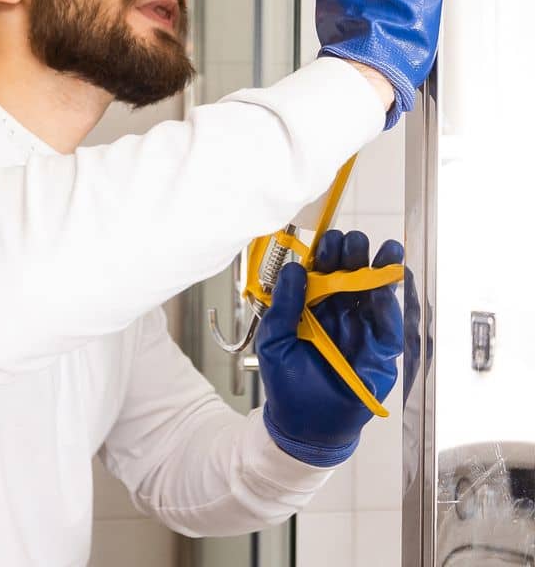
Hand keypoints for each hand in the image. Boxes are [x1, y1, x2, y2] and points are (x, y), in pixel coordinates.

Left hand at [258, 230, 403, 466]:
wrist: (304, 425)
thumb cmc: (287, 384)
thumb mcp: (275, 340)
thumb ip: (283, 306)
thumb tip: (292, 269)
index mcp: (313, 310)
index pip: (323, 276)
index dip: (327, 256)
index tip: (329, 238)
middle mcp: (339, 316)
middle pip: (351, 279)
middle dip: (354, 257)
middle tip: (354, 240)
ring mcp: (362, 332)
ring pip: (375, 296)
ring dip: (380, 272)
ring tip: (386, 250)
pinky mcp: (380, 353)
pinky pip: (388, 326)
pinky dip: (388, 306)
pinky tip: (384, 287)